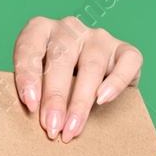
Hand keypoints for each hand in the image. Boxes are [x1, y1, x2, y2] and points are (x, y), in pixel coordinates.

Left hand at [11, 16, 142, 141]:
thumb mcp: (39, 81)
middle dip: (55, 96)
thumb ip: (34, 92)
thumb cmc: (57, 82)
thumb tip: (35, 118)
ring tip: (72, 127)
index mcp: (40, 30)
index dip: (27, 76)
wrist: (94, 81)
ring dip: (80, 101)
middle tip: (52, 126)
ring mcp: (98, 37)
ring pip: (91, 65)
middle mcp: (69, 28)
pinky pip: (127, 61)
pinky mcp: (124, 49)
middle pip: (62, 58)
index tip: (30, 105)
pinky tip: (103, 100)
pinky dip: (115, 82)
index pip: (29, 47)